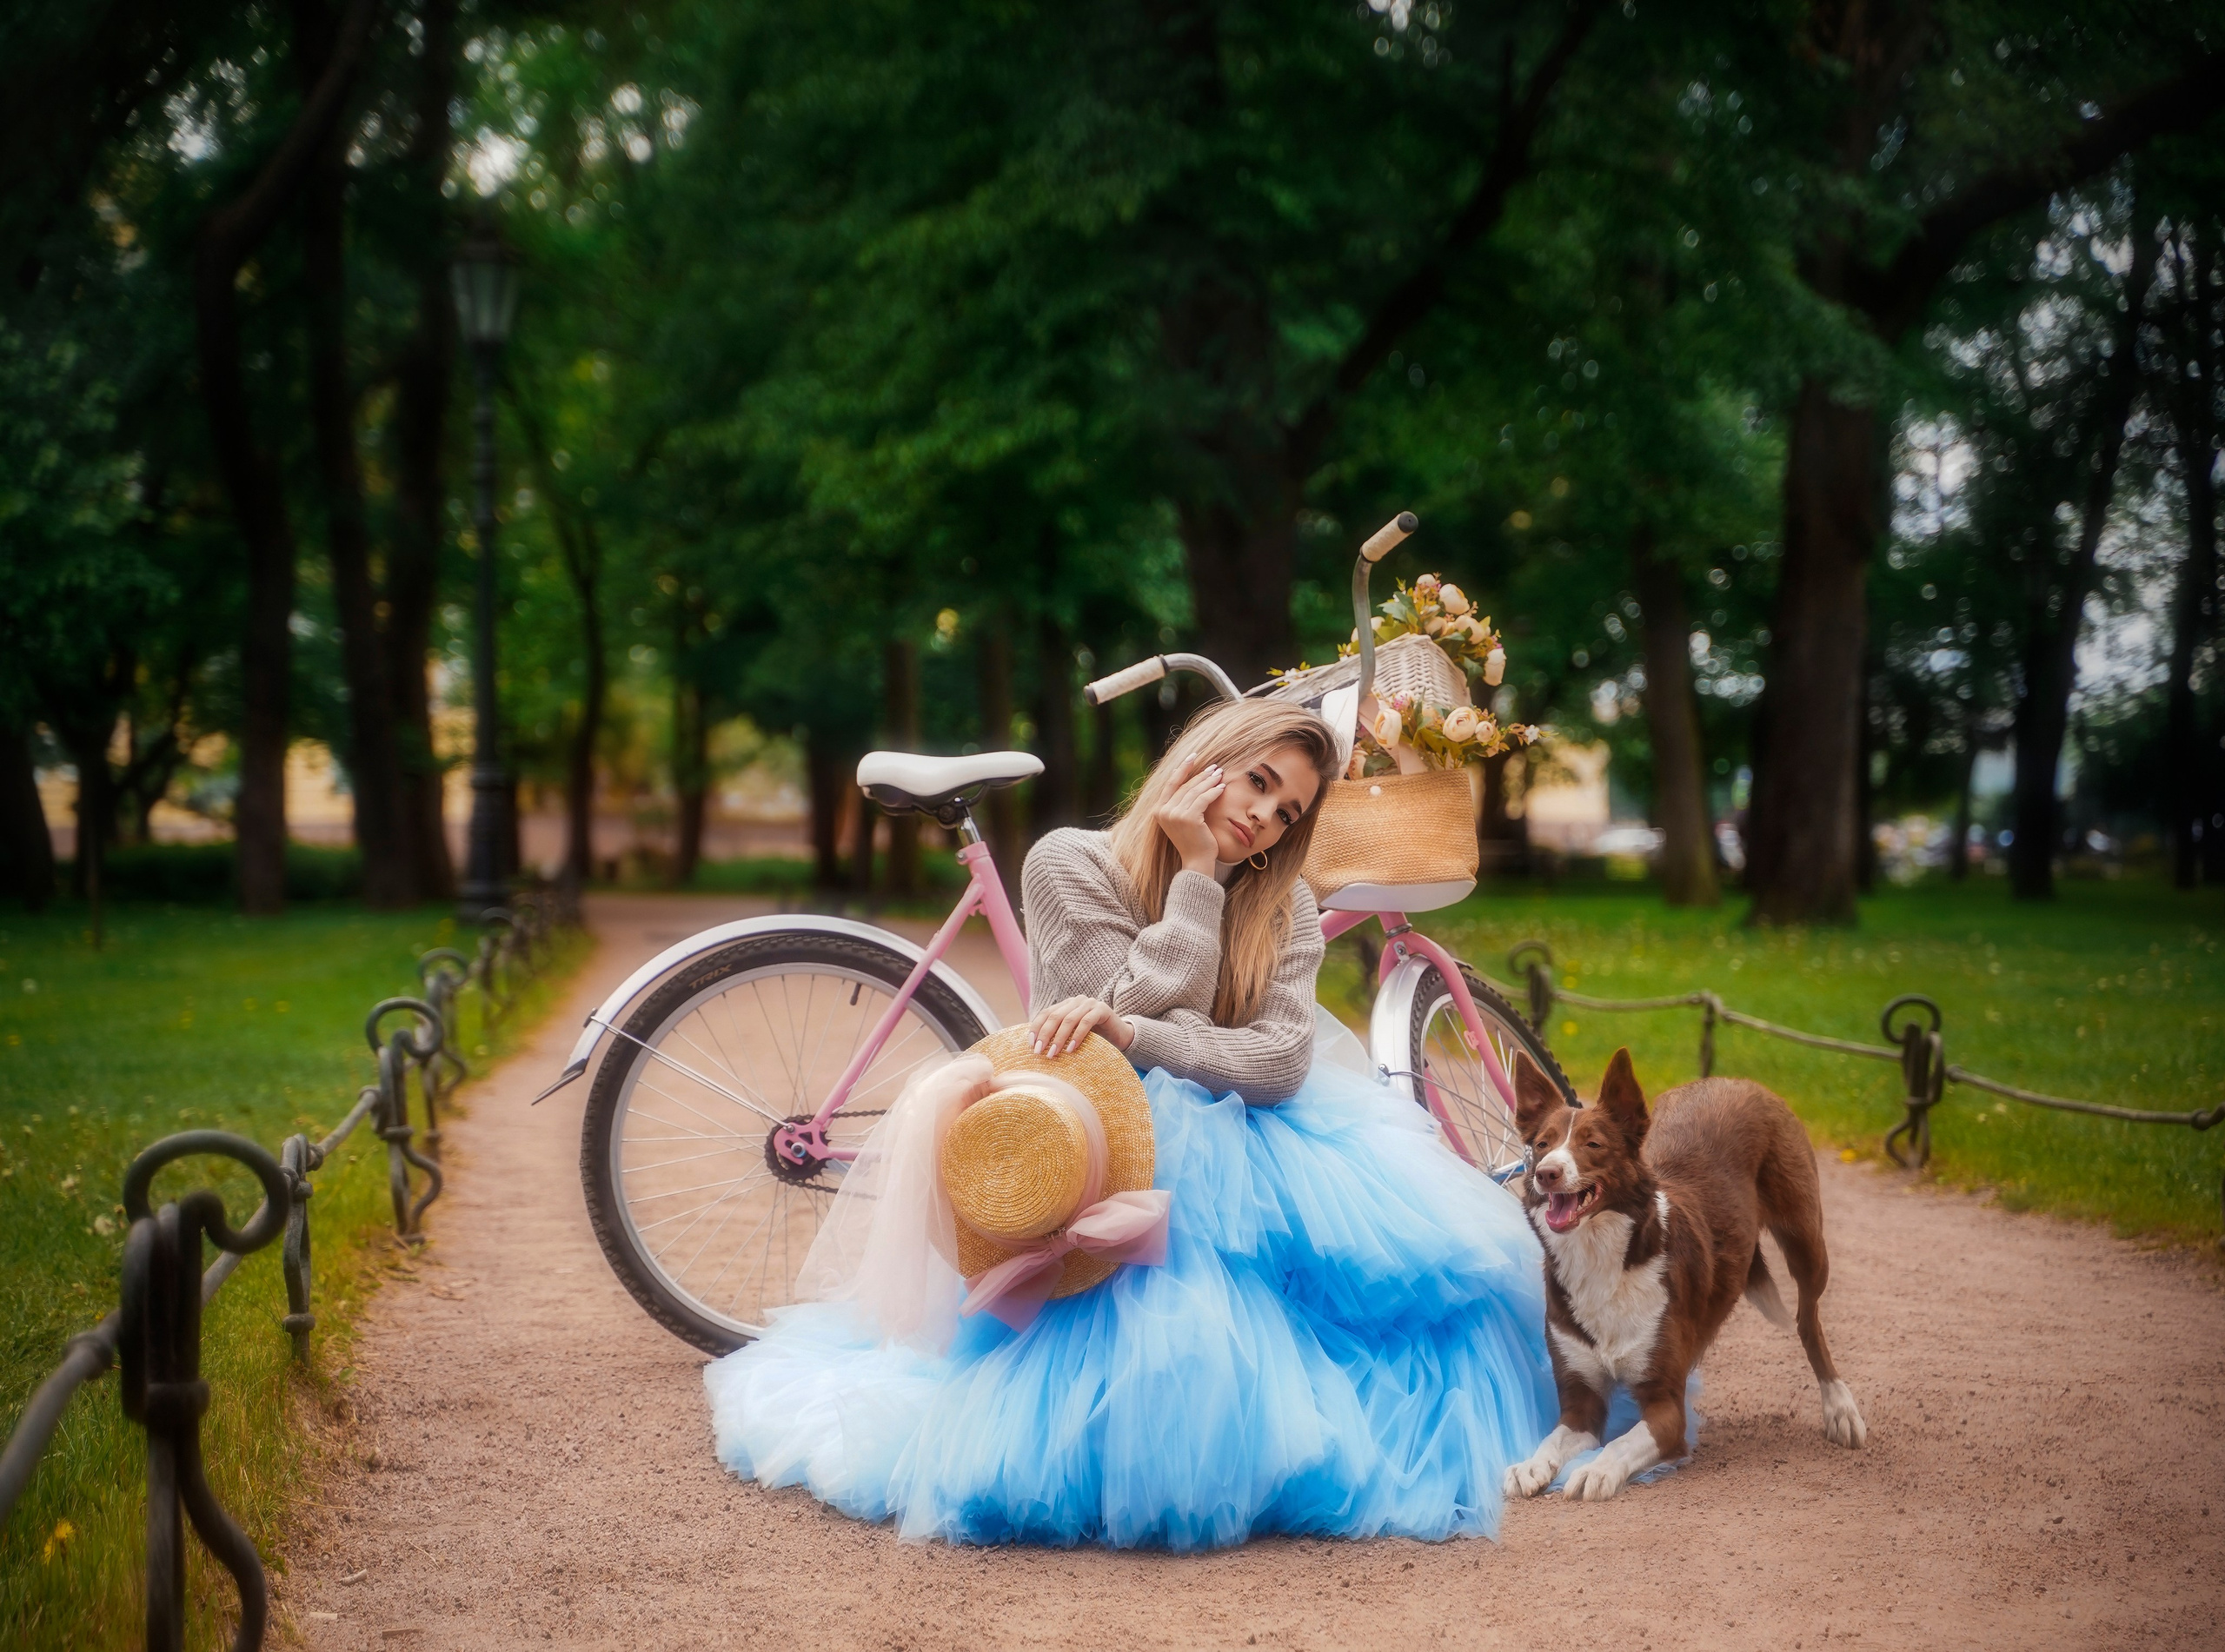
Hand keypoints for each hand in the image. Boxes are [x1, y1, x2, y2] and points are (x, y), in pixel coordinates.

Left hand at [1028, 995, 1133, 1057]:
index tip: (1030, 1044)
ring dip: (1059, 1038)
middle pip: (1055, 1016)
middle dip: (1045, 1034)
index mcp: (1066, 1004)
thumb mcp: (1072, 1035)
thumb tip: (1035, 1047)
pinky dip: (1076, 1036)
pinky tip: (1071, 1049)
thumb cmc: (1093, 1037)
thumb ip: (1058, 1034)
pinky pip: (1086, 1022)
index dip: (1036, 1027)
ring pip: (1069, 1019)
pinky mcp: (1102, 1009)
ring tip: (1052, 1054)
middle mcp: (1076, 1001)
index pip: (1046, 1013)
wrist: (1120, 1035)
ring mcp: (1089, 1003)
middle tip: (1038, 1051)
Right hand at [1152, 751, 1224, 876]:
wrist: (1196, 862)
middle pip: (1185, 786)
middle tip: (1214, 766)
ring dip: (1209, 780)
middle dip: (1201, 774)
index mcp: (1158, 810)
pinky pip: (1203, 799)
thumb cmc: (1192, 841)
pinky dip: (1214, 791)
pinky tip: (1222, 787)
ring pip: (1195, 791)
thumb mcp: (1181, 820)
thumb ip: (1180, 803)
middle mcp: (1164, 811)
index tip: (1193, 757)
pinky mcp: (1188, 818)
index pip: (1171, 783)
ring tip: (1220, 774)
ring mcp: (1175, 814)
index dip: (1182, 768)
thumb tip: (1189, 780)